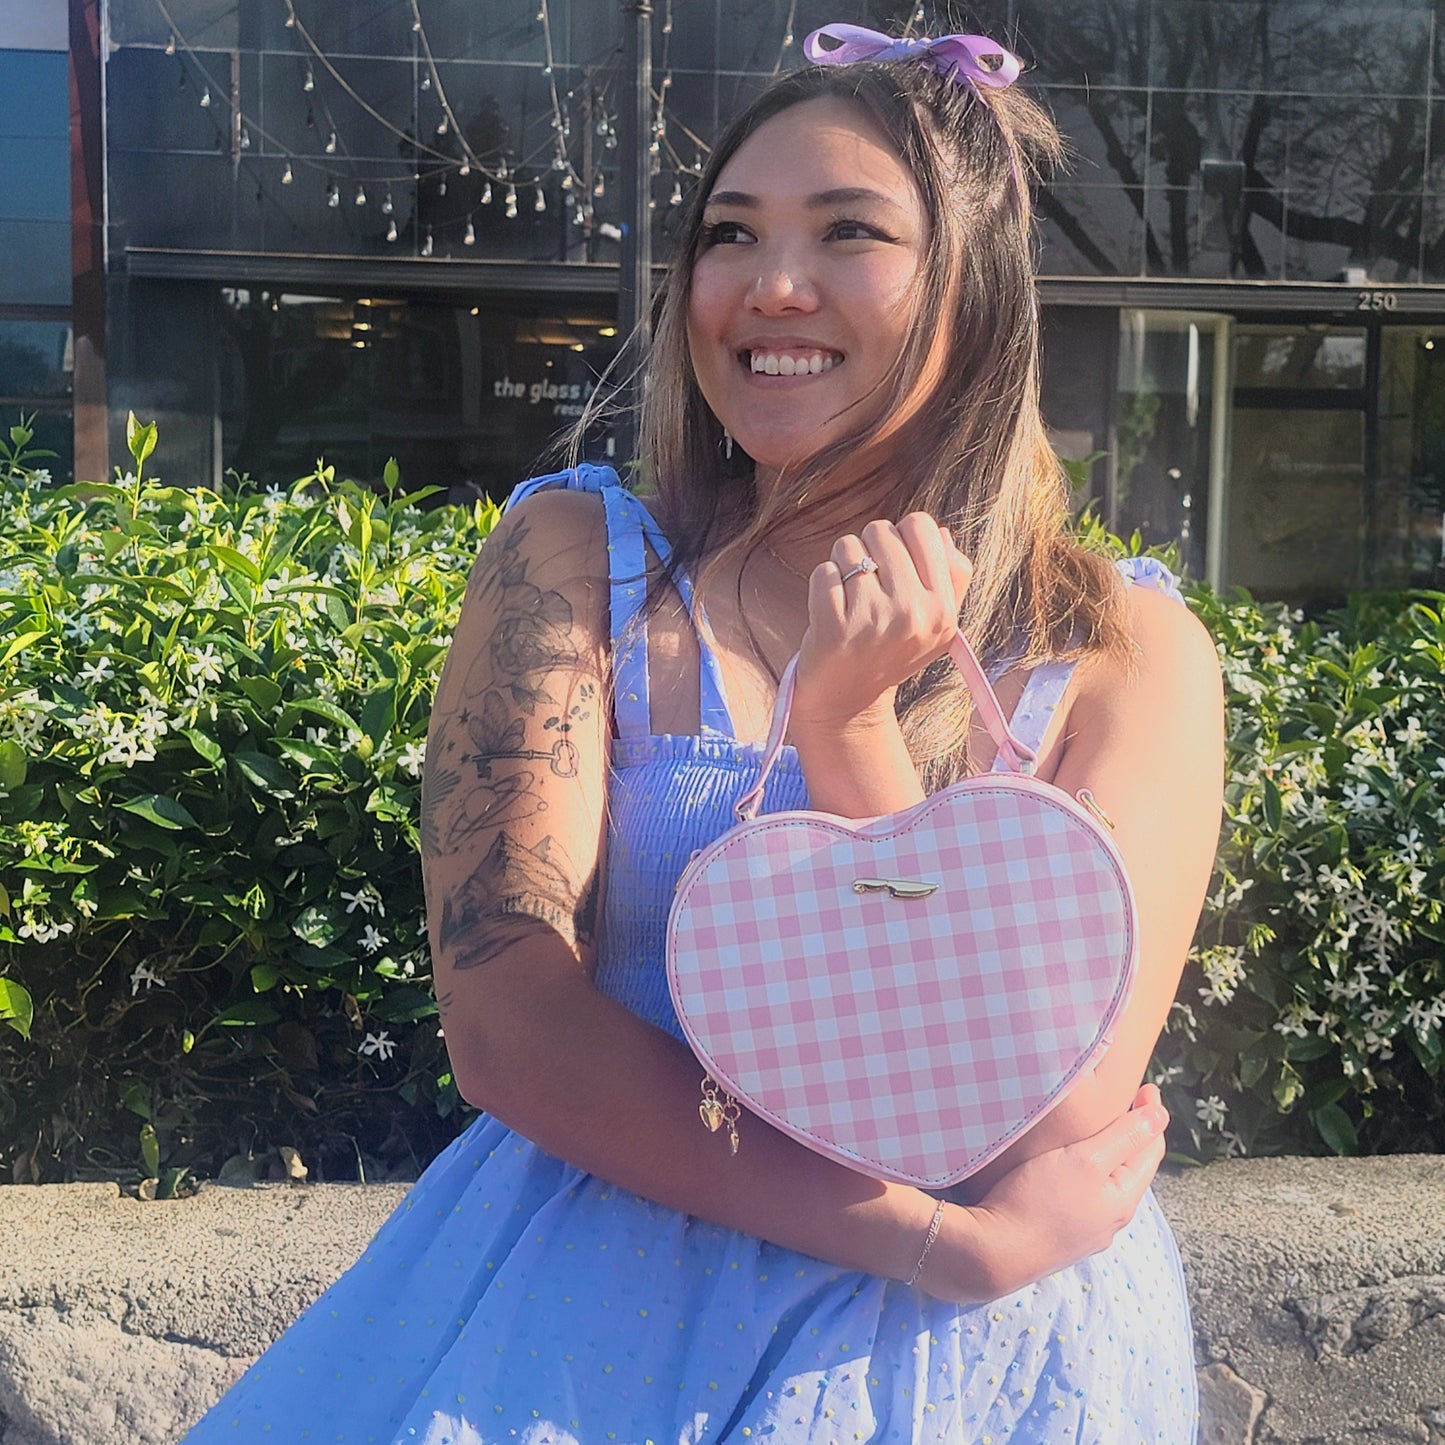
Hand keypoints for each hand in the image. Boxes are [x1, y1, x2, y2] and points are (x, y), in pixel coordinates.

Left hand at [790, 512, 972, 734]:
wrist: (848, 704)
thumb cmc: (890, 652)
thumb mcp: (935, 623)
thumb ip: (951, 576)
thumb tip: (939, 532)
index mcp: (942, 608)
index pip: (922, 525)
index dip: (901, 537)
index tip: (893, 564)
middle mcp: (913, 613)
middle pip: (881, 531)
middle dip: (869, 550)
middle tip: (867, 587)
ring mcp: (873, 620)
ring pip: (847, 547)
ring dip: (843, 567)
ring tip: (850, 601)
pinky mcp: (835, 627)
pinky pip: (823, 572)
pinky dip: (822, 586)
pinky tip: (831, 613)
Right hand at [919, 1085, 1168, 1303]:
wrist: (994, 1251)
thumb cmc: (1041, 1200)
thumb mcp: (1088, 1160)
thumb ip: (1124, 1138)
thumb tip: (1161, 1117)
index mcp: (1123, 1199)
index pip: (1150, 1151)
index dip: (1152, 1116)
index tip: (1148, 1087)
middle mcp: (1110, 1219)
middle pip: (1131, 1169)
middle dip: (1133, 1135)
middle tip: (1127, 1102)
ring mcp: (1085, 1231)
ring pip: (1107, 1184)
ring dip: (1109, 1154)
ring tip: (1099, 1129)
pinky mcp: (1060, 1235)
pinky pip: (1085, 1197)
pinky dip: (1088, 1173)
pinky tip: (1069, 1167)